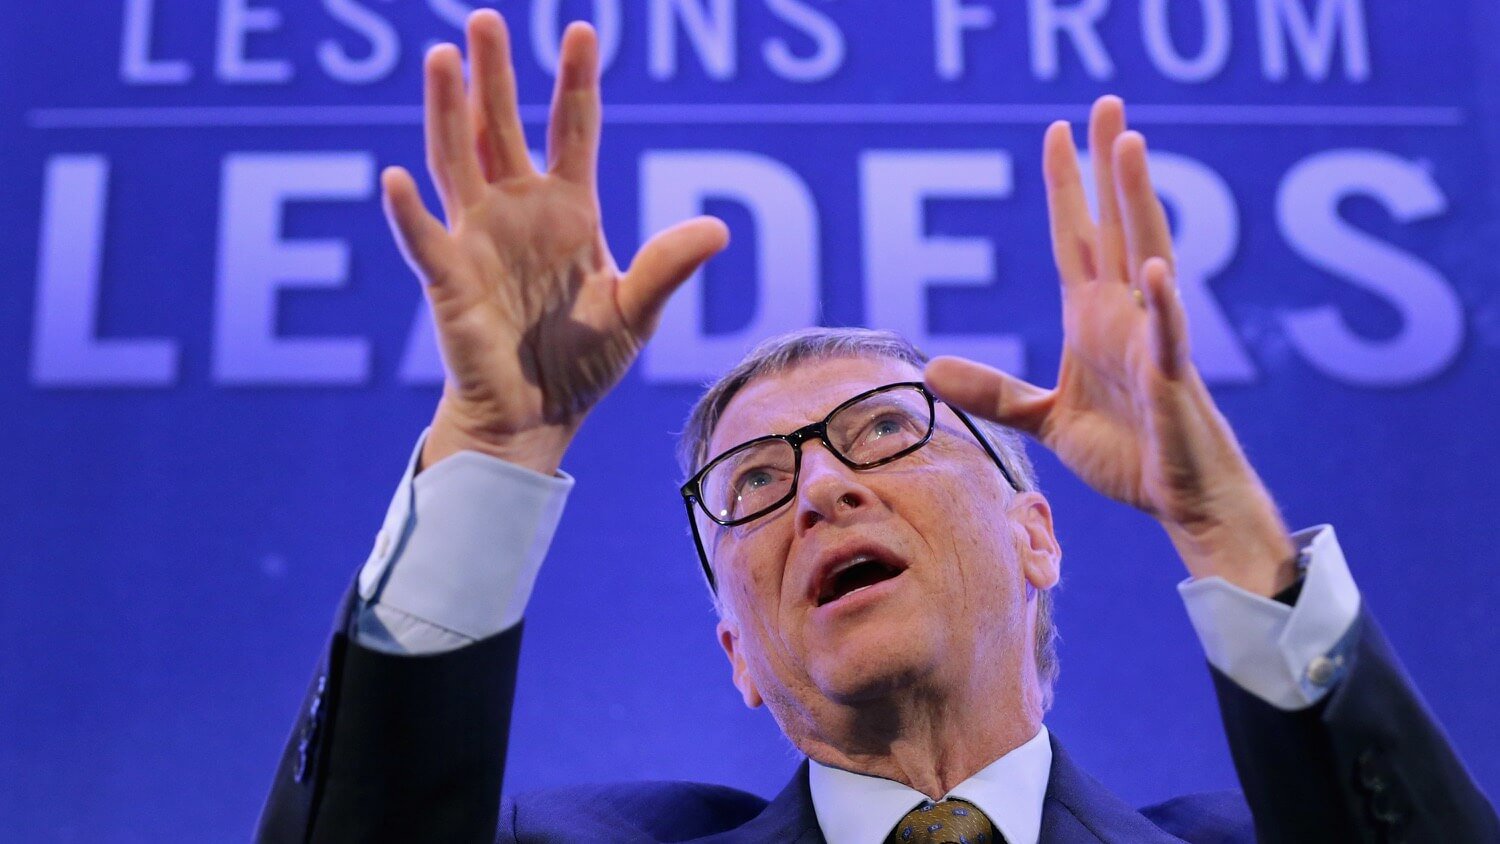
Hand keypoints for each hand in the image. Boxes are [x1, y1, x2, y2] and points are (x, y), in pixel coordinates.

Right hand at [382, 11, 728, 474]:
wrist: (540, 416)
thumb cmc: (584, 362)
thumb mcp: (636, 311)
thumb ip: (667, 267)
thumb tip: (717, 230)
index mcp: (569, 210)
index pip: (572, 129)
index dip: (575, 82)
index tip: (581, 30)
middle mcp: (518, 211)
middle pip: (502, 127)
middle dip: (494, 73)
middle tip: (485, 17)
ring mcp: (478, 239)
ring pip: (457, 161)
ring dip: (447, 112)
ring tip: (441, 57)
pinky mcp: (449, 280)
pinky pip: (426, 239)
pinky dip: (409, 213)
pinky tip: (395, 179)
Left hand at [925, 97, 1296, 594]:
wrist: (1177, 498)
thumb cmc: (1127, 452)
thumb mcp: (1045, 418)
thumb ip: (995, 392)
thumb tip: (932, 369)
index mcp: (1093, 318)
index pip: (1076, 237)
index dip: (1066, 187)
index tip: (1057, 131)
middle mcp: (1124, 315)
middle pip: (1116, 226)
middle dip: (1109, 166)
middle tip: (1107, 103)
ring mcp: (1152, 341)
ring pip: (1146, 257)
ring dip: (1138, 203)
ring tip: (1131, 147)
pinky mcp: (1172, 381)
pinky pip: (1168, 337)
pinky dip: (1162, 305)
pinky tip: (1155, 270)